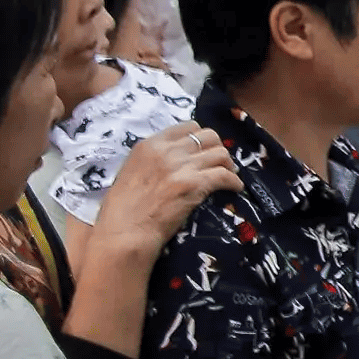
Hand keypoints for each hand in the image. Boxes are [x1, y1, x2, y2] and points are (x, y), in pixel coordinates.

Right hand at [91, 124, 240, 260]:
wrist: (125, 231)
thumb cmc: (124, 208)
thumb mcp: (132, 170)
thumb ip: (154, 158)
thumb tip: (177, 156)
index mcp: (149, 144)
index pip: (188, 127)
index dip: (201, 138)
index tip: (204, 150)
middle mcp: (167, 151)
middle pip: (209, 136)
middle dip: (217, 148)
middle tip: (218, 163)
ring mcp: (181, 166)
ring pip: (221, 154)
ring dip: (228, 165)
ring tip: (228, 175)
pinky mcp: (194, 184)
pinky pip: (225, 176)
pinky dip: (234, 182)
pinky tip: (234, 188)